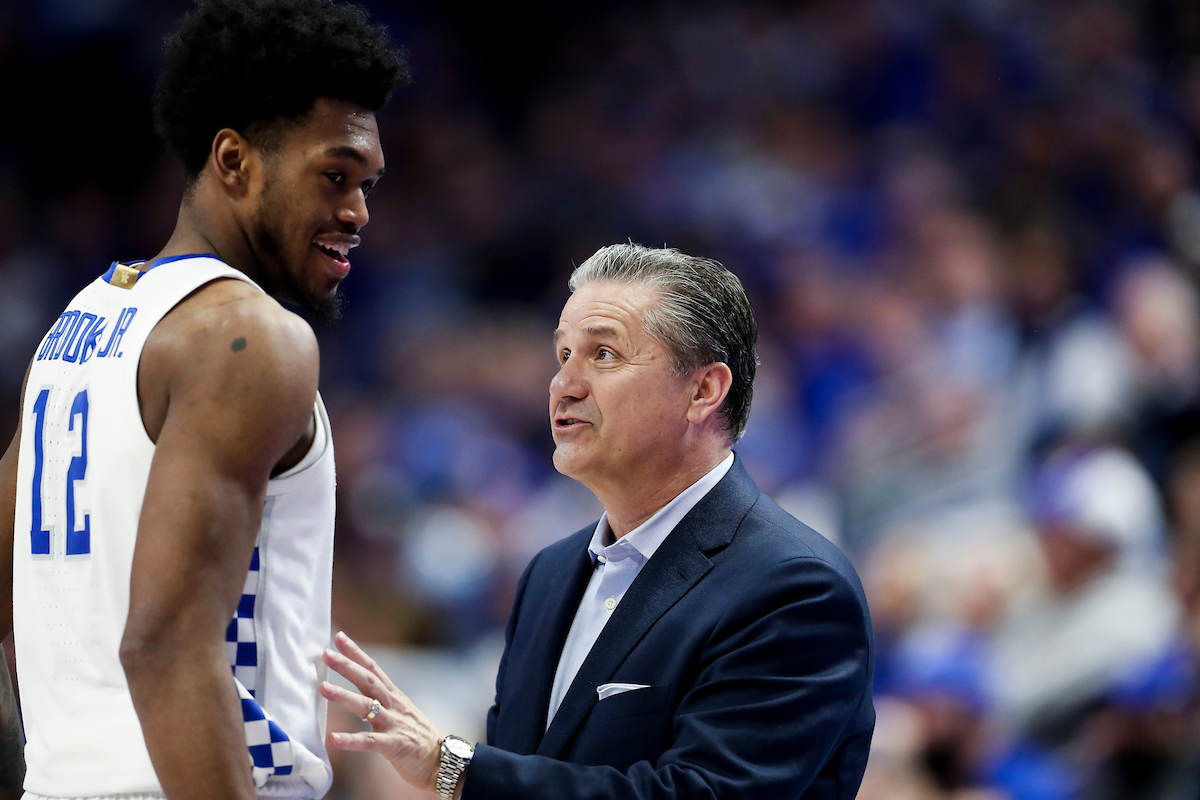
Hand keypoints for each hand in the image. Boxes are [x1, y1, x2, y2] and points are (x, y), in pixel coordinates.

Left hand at [321, 631, 444, 792]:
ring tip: (323, 687)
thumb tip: (360, 697)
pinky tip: (334, 738)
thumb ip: (382, 704)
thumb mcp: (401, 714)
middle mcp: (394, 705)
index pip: (373, 669)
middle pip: (368, 680)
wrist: (442, 760)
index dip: (356, 653)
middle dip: (347, 666)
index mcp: (394, 696)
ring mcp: (394, 723)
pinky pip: (370, 742)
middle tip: (326, 654)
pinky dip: (351, 740)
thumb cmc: (418, 739)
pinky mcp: (395, 744)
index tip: (339, 637)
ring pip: (367, 705)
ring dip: (343, 695)